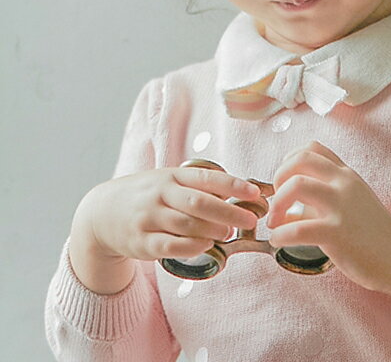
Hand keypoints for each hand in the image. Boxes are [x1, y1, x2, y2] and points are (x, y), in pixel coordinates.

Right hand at [77, 166, 261, 262]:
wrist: (103, 212)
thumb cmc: (148, 195)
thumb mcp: (169, 181)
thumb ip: (198, 186)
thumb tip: (240, 193)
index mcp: (172, 176)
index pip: (208, 178)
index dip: (234, 185)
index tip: (255, 193)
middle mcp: (161, 194)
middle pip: (200, 202)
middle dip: (229, 212)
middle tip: (249, 220)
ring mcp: (150, 218)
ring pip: (187, 224)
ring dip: (213, 230)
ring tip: (228, 233)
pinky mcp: (142, 241)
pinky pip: (171, 245)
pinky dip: (192, 246)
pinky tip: (206, 246)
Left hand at [266, 141, 390, 293]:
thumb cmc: (371, 233)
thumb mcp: (348, 203)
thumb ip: (318, 199)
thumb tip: (282, 209)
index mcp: (345, 175)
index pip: (312, 149)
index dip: (289, 161)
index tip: (284, 181)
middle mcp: (343, 183)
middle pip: (300, 160)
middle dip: (278, 178)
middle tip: (276, 200)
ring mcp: (341, 206)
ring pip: (296, 185)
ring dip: (277, 204)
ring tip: (275, 222)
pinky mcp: (338, 233)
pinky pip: (298, 228)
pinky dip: (280, 234)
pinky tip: (278, 241)